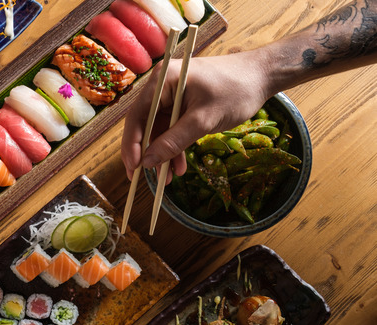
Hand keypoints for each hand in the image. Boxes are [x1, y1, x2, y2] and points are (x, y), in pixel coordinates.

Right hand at [121, 51, 272, 183]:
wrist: (263, 76)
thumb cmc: (236, 90)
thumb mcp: (204, 120)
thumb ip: (174, 141)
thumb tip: (148, 162)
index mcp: (163, 81)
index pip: (137, 116)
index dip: (132, 144)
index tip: (134, 168)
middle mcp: (163, 86)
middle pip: (145, 124)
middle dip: (149, 152)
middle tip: (147, 177)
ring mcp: (173, 94)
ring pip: (159, 129)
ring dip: (163, 153)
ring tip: (169, 177)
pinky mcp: (183, 103)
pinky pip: (172, 127)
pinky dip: (175, 146)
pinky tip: (179, 165)